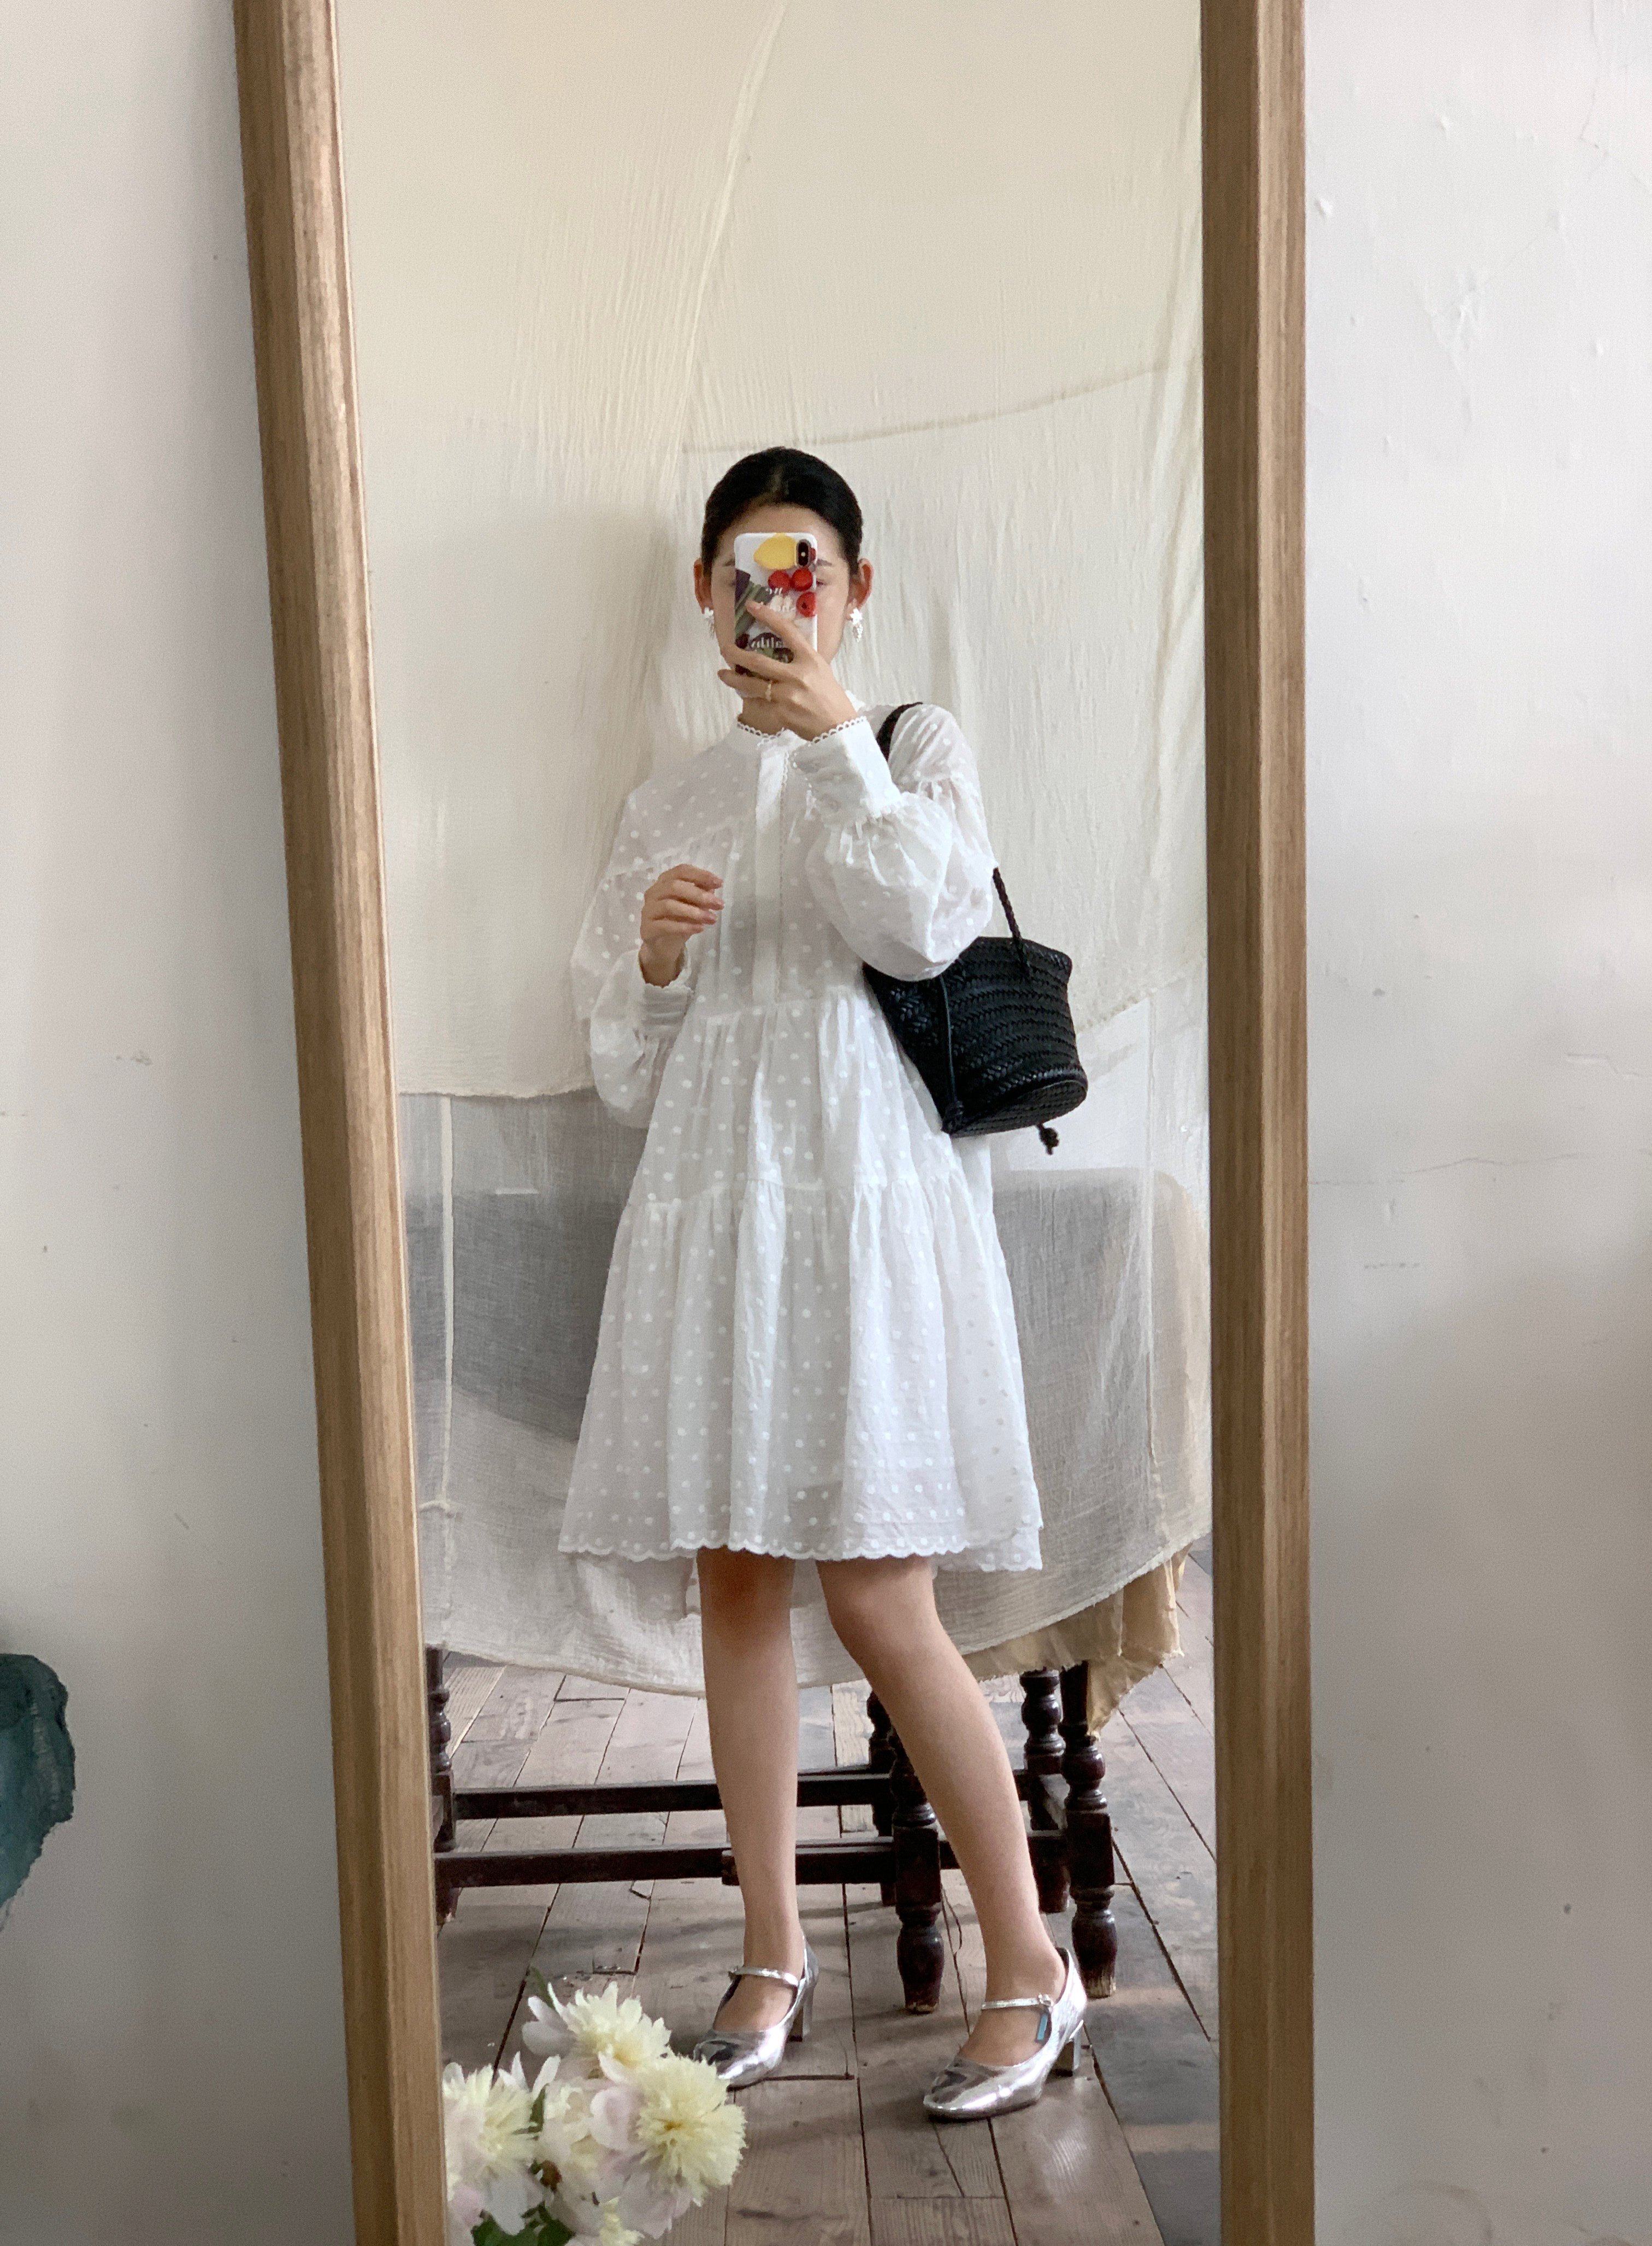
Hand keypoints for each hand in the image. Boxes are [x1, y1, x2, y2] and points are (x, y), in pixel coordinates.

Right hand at [638, 862, 721, 985]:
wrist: (662, 945)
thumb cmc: (678, 920)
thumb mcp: (693, 905)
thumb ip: (700, 893)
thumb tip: (713, 886)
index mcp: (664, 881)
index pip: (681, 871)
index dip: (701, 875)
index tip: (719, 883)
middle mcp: (653, 892)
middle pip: (674, 887)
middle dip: (699, 895)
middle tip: (719, 904)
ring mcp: (648, 910)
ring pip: (669, 906)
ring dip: (694, 912)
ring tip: (712, 919)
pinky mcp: (647, 928)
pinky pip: (665, 926)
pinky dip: (684, 927)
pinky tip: (700, 929)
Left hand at [716, 601, 857, 739]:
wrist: (837, 727)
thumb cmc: (830, 697)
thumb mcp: (821, 670)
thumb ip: (800, 659)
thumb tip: (779, 650)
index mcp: (810, 659)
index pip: (787, 631)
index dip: (768, 616)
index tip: (752, 606)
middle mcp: (797, 675)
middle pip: (758, 661)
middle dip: (736, 654)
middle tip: (724, 649)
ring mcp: (787, 695)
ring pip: (751, 685)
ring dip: (733, 679)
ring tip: (722, 673)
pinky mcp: (781, 713)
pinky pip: (759, 703)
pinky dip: (749, 698)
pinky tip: (742, 694)